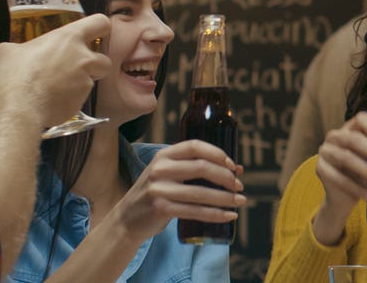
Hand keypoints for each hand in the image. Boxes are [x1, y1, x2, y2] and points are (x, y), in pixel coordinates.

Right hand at [0, 14, 112, 128]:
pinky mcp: (81, 102)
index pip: (100, 23)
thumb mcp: (8, 52)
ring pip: (91, 82)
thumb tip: (7, 53)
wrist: (19, 106)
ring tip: (57, 88)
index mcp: (69, 38)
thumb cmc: (14, 74)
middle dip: (94, 66)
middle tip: (75, 69)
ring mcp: (85, 82)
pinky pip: (79, 99)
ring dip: (79, 84)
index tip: (95, 33)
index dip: (100, 28)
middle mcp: (83, 58)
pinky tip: (51, 101)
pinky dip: (68, 100)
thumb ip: (18, 49)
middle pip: (105, 60)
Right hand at [102, 140, 244, 241]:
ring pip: (201, 193)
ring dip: (225, 198)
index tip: (233, 165)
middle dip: (226, 177)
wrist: (126, 219)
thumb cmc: (156, 194)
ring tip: (240, 201)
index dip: (218, 153)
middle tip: (239, 186)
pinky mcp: (160, 208)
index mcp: (164, 156)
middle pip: (201, 167)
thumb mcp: (170, 175)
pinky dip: (216, 214)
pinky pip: (195, 211)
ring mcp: (158, 189)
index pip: (195, 146)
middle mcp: (160, 169)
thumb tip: (237, 169)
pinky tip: (229, 216)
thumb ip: (196, 169)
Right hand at [315, 112, 366, 211]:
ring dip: (366, 172)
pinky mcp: (321, 169)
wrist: (346, 194)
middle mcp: (336, 135)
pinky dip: (356, 188)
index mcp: (353, 127)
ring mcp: (326, 152)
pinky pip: (337, 178)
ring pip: (345, 158)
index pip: (362, 119)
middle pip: (354, 140)